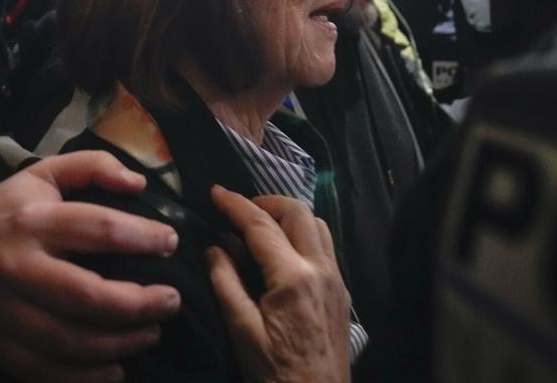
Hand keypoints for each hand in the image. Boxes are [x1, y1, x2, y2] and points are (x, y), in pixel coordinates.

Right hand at [0, 151, 181, 382]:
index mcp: (33, 221)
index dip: (142, 237)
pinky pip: (45, 370)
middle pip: (87, 296)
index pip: (98, 229)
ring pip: (70, 341)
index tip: (170, 243)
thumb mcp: (43, 174)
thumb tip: (138, 184)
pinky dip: (85, 378)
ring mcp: (6, 311)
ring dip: (121, 343)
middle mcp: (18, 268)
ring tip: (151, 332)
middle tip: (171, 300)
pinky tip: (116, 368)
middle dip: (140, 303)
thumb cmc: (5, 210)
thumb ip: (92, 166)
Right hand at [207, 187, 350, 382]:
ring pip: (317, 225)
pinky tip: (282, 252)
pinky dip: (303, 235)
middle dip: (266, 202)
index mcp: (294, 278)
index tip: (215, 192)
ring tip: (260, 228)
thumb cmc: (276, 374)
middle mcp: (321, 270)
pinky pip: (325, 246)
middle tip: (239, 211)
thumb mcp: (241, 331)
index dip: (236, 204)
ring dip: (288, 217)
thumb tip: (216, 245)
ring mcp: (336, 280)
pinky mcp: (341, 292)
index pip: (261, 226)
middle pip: (298, 212)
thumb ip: (226, 281)